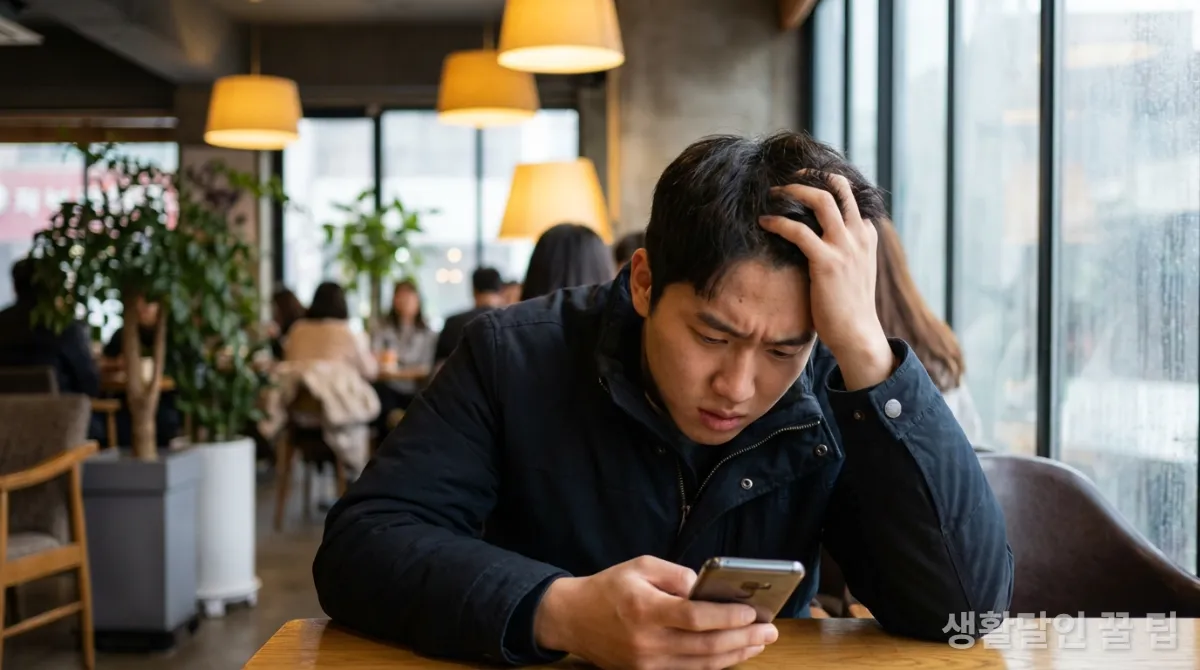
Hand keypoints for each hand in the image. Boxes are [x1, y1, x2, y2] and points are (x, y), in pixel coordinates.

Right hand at [534, 556, 777, 669]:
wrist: (572, 618)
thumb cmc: (609, 587)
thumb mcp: (641, 565)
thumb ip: (677, 575)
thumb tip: (709, 590)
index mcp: (644, 610)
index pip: (695, 618)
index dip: (727, 617)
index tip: (753, 613)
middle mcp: (647, 642)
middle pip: (705, 647)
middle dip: (743, 639)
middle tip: (770, 631)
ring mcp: (646, 664)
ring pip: (701, 665)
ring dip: (735, 654)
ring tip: (759, 643)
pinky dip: (714, 664)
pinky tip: (732, 653)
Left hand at [759, 171, 894, 390]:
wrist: (857, 334)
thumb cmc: (849, 306)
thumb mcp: (854, 269)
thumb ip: (844, 249)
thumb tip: (818, 239)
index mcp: (867, 235)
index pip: (849, 196)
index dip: (825, 185)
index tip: (802, 184)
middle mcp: (859, 235)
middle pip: (838, 187)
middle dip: (811, 176)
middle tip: (788, 179)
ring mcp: (845, 247)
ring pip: (821, 199)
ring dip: (794, 190)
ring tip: (773, 193)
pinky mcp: (827, 262)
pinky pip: (798, 231)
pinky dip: (778, 222)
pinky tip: (764, 222)